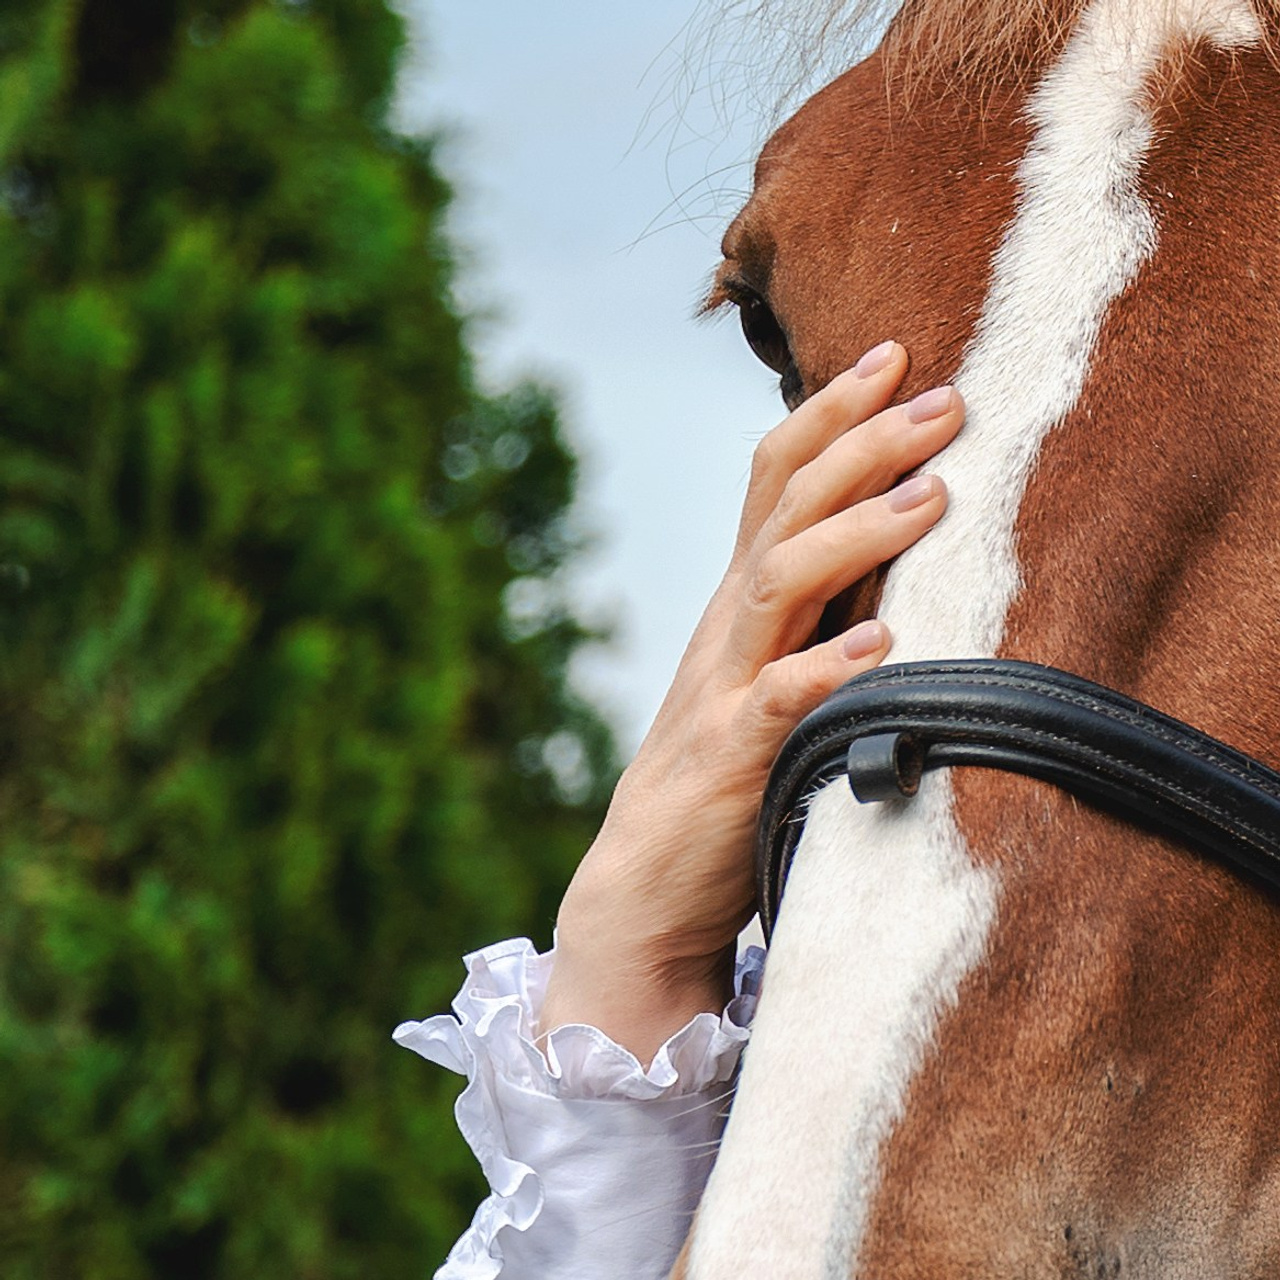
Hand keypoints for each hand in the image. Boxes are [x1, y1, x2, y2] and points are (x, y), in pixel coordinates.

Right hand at [539, 342, 963, 1063]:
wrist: (645, 883)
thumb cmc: (727, 769)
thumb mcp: (767, 669)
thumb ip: (815, 609)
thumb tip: (902, 548)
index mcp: (741, 599)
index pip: (778, 477)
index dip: (831, 409)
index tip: (897, 352)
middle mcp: (729, 625)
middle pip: (786, 507)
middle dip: (863, 442)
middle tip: (944, 397)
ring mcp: (724, 687)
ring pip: (781, 583)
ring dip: (856, 533)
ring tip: (933, 496)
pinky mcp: (730, 759)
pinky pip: (776, 703)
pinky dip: (823, 669)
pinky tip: (879, 648)